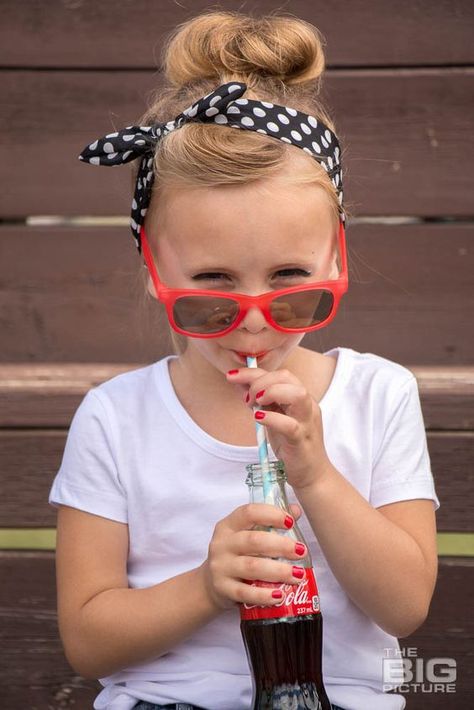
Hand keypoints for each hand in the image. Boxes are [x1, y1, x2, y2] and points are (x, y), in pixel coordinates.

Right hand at [201, 503, 306, 610]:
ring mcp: (221, 567)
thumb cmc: (237, 554)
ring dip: (278, 571)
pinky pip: (245, 593)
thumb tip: (296, 511)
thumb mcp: (247, 534)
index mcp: (229, 525)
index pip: (249, 513)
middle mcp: (222, 544)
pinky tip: (280, 596)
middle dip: (281, 546)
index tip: (291, 521)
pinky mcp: (223, 589)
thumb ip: (270, 522)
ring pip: (252, 567)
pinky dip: (264, 595)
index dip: (271, 515)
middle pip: (253, 540)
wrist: (211, 584)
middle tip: (302, 551)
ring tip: (298, 574)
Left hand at [227, 365, 331, 489]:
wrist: (311, 474)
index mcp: (300, 397)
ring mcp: (307, 421)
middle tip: (247, 399)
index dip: (252, 372)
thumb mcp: (274, 417)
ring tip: (256, 404)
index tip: (231, 376)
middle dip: (260, 382)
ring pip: (297, 394)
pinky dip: (272, 418)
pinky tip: (258, 419)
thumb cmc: (291, 445)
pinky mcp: (302, 440)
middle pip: (287, 377)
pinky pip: (290, 424)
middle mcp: (307, 405)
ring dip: (271, 392)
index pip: (279, 374)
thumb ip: (260, 401)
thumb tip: (240, 384)